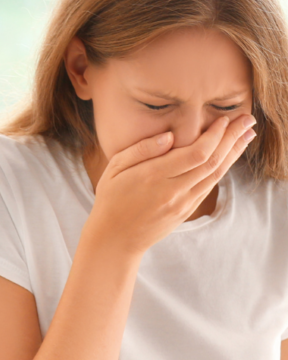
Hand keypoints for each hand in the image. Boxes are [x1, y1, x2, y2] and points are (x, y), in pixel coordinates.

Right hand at [87, 112, 254, 255]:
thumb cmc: (111, 200)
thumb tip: (170, 136)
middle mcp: (172, 190)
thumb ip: (141, 150)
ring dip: (234, 152)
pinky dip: (222, 168)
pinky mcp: (186, 211)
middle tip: (247, 119)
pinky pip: (209, 186)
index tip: (223, 119)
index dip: (214, 135)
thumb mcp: (115, 169)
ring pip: (215, 174)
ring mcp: (182, 203)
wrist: (115, 240)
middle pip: (212, 161)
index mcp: (154, 176)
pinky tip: (229, 156)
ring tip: (248, 134)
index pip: (196, 152)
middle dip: (232, 138)